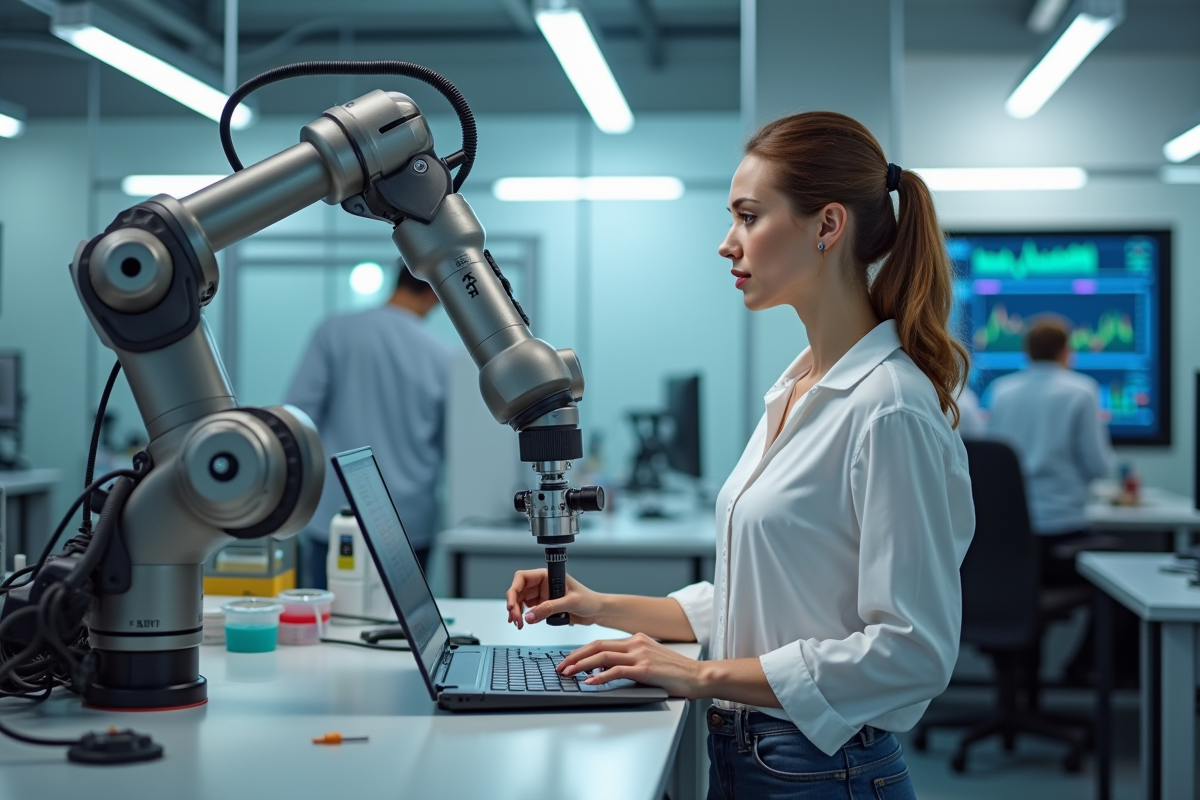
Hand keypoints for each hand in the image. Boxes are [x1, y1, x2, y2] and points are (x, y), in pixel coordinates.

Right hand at [505, 569, 603, 627]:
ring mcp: (541, 596)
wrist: (597, 611)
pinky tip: (523, 623)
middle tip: (515, 619)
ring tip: (518, 624)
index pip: (522, 577)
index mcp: (547, 575)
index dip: (514, 589)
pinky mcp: (543, 606)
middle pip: (518, 591)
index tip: (512, 604)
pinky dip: (523, 617)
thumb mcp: (570, 602)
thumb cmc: (589, 600)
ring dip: (516, 613)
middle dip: (514, 605)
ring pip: (520, 602)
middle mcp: (542, 584)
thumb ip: (549, 608)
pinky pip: (528, 611)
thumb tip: (530, 616)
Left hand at [556, 632, 702, 697]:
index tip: (568, 660)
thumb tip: (603, 672)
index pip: (601, 643)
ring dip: (582, 665)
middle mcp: (636, 643)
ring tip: (569, 674)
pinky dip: (600, 677)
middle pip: (597, 646)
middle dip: (575, 656)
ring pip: (603, 656)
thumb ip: (629, 663)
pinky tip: (590, 683)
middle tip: (561, 667)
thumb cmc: (675, 673)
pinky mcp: (645, 669)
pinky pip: (616, 671)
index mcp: (636, 640)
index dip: (581, 652)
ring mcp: (640, 655)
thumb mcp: (649, 661)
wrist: (698, 676)